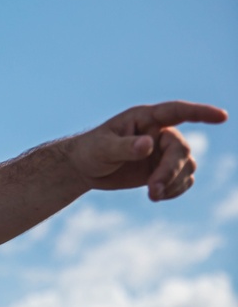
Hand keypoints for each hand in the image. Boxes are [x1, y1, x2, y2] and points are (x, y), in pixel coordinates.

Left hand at [62, 101, 227, 200]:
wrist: (84, 168)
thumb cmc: (90, 151)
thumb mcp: (102, 148)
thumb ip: (125, 146)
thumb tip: (148, 144)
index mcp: (144, 118)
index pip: (176, 111)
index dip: (200, 113)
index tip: (222, 116)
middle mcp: (159, 132)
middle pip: (181, 149)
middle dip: (170, 171)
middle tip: (152, 190)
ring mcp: (163, 152)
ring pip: (186, 166)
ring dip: (173, 182)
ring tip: (152, 195)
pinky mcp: (163, 169)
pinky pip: (184, 180)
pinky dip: (175, 189)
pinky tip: (158, 196)